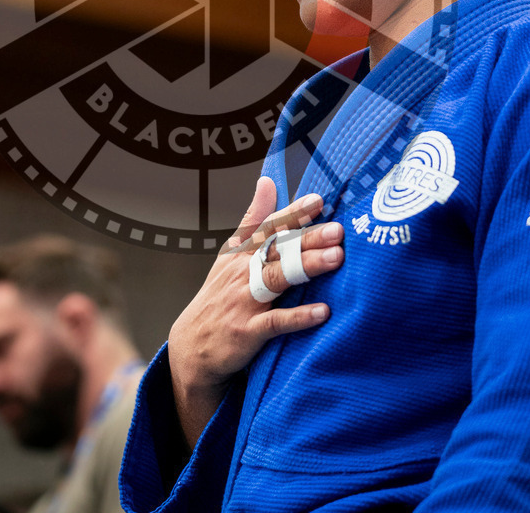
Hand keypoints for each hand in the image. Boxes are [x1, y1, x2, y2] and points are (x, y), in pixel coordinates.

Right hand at [168, 177, 343, 448]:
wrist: (191, 348)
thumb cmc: (219, 297)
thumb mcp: (230, 256)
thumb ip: (254, 219)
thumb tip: (268, 181)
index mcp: (241, 254)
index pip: (268, 228)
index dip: (292, 213)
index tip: (317, 201)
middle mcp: (242, 272)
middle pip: (278, 249)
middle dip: (308, 238)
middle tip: (337, 230)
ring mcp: (244, 301)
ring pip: (278, 278)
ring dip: (307, 266)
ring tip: (336, 258)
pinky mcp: (248, 332)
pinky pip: (276, 322)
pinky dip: (299, 317)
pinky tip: (323, 311)